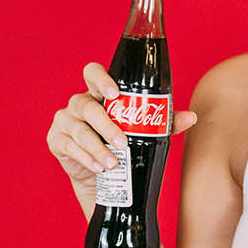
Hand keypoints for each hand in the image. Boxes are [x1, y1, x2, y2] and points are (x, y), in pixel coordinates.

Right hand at [46, 61, 196, 191]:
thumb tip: (191, 117)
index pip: (92, 73)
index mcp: (98, 93)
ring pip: (79, 130)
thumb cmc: (121, 143)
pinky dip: (85, 158)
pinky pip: (69, 147)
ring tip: (113, 163)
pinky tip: (98, 167)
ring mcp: (65, 122)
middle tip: (123, 142)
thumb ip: (164, 122)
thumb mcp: (143, 131)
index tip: (114, 92)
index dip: (101, 79)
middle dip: (106, 125)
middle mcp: (79, 104)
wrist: (100, 174)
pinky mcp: (56, 141)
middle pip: (86, 106)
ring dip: (97, 147)